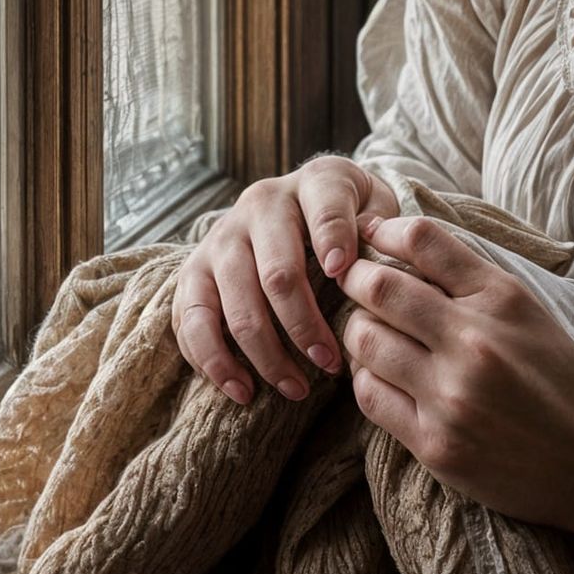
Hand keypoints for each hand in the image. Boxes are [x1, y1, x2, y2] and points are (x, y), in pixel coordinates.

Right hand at [171, 156, 400, 404]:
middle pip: (277, 274)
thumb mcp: (376, 208)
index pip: (325, 207)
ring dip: (266, 355)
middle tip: (330, 364)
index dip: (334, 239)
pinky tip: (244, 390)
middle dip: (305, 326)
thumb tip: (375, 267)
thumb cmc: (352, 217)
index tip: (343, 275)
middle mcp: (260, 203)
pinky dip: (214, 362)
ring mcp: (221, 239)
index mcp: (314, 183)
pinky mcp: (194, 272)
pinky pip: (191, 321)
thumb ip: (382, 232)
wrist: (300, 203)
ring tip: (297, 389)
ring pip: (236, 305)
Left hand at [337, 212, 573, 540]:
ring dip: (356, 329)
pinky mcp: (436, 443)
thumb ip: (470, 278)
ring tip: (368, 330)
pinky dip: (366, 377)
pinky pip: (370, 395)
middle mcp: (475, 340)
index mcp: (504, 297)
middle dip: (354, 278)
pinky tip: (382, 374)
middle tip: (352, 281)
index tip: (373, 235)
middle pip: (379, 287)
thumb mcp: (529, 310)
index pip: (423, 239)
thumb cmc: (560, 378)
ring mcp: (451, 395)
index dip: (385, 230)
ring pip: (365, 341)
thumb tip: (401, 237)